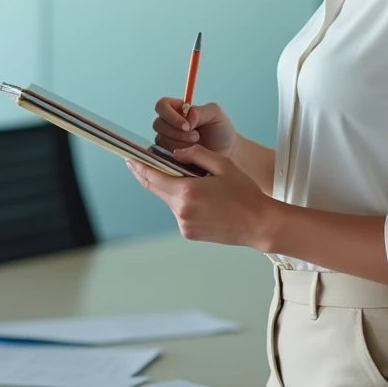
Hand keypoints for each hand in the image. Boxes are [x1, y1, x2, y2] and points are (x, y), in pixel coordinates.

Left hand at [127, 146, 274, 249]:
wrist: (259, 224)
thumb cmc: (245, 193)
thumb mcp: (223, 164)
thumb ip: (196, 154)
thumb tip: (175, 153)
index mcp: (188, 191)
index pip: (153, 176)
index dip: (138, 166)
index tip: (128, 157)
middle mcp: (181, 210)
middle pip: (156, 188)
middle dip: (150, 174)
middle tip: (140, 161)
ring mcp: (184, 224)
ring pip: (169, 200)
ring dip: (173, 188)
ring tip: (194, 181)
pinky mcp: (188, 233)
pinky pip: (179, 211)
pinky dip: (184, 201)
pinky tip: (203, 198)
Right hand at [151, 97, 236, 157]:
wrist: (226, 153)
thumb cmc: (220, 131)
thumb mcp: (215, 114)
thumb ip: (200, 111)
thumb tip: (187, 118)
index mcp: (177, 109)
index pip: (162, 105)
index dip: (170, 115)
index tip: (187, 126)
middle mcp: (168, 123)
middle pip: (158, 124)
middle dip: (178, 133)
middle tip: (196, 137)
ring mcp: (166, 140)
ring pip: (160, 140)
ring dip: (179, 145)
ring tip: (196, 146)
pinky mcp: (167, 156)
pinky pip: (163, 155)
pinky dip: (178, 156)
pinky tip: (190, 156)